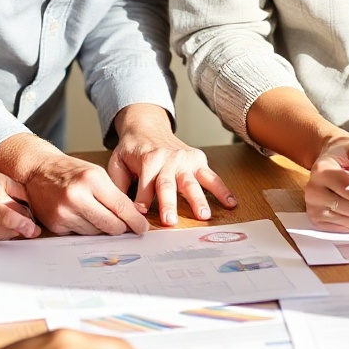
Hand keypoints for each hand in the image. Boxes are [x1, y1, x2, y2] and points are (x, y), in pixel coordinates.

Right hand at [0, 132, 148, 236]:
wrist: (38, 171)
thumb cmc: (70, 171)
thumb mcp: (97, 174)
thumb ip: (116, 195)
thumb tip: (136, 216)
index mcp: (92, 179)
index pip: (121, 207)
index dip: (135, 221)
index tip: (142, 227)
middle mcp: (77, 196)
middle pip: (111, 225)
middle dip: (121, 228)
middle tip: (125, 226)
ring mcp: (64, 212)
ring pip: (96, 232)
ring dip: (101, 228)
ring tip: (96, 214)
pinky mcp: (56, 225)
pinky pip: (80, 235)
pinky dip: (85, 228)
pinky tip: (81, 216)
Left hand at [106, 104, 235, 224]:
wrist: (147, 127)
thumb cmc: (133, 149)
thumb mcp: (118, 162)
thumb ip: (119, 183)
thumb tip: (119, 207)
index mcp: (148, 159)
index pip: (145, 185)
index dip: (141, 201)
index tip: (139, 215)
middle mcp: (168, 159)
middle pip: (169, 185)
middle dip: (169, 204)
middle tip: (170, 221)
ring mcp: (185, 160)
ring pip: (192, 182)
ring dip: (198, 200)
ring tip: (203, 215)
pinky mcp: (198, 161)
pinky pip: (212, 177)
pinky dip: (222, 190)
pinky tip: (230, 203)